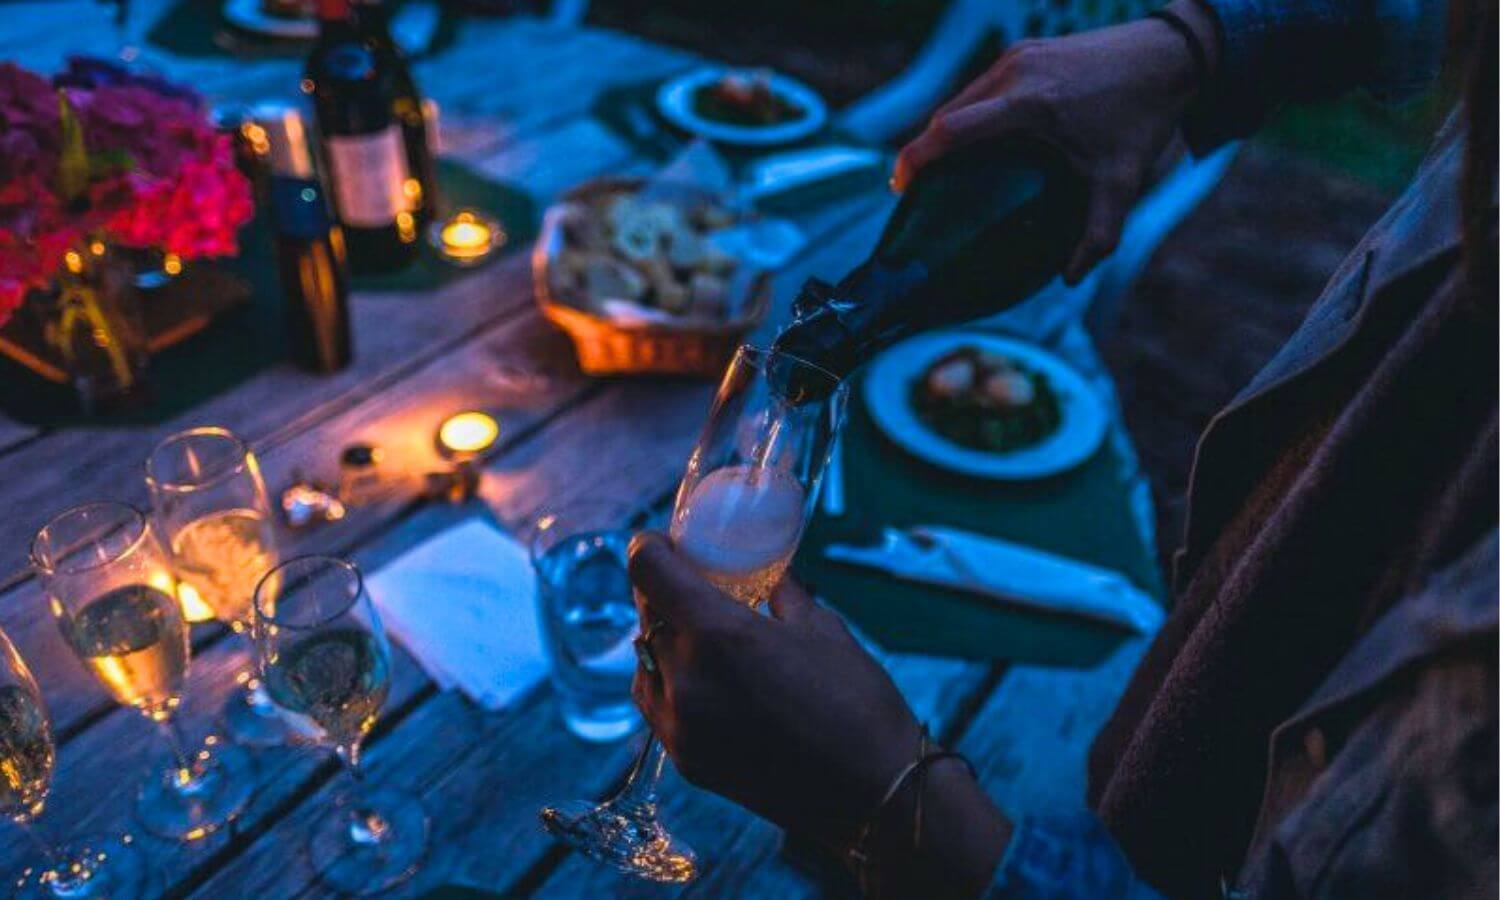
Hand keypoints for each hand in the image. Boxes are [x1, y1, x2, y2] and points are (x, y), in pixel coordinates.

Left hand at [628, 532, 923, 848]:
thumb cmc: (857, 702)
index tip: (659, 542)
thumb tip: (765, 573)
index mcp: (718, 634)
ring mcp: (680, 725)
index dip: (647, 547)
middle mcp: (686, 678)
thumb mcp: (822, 628)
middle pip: (645, 615)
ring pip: (644, 661)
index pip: (647, 572)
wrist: (874, 793)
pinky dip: (667, 681)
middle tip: (688, 582)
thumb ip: (780, 594)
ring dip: (661, 639)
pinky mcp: (686, 759)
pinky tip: (701, 677)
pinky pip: (656, 705)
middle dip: (661, 592)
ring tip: (698, 633)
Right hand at [893, 1, 1218, 282]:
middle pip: (947, 114)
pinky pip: (982, 86)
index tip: (898, 186)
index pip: (950, 130)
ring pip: (962, 97)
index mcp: (1028, 105)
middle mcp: (1014, 74)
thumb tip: (1070, 278)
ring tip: (938, 167)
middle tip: (912, 188)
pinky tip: (974, 139)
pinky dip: (969, 113)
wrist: (1170, 54)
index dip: (915, 158)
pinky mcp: (1026, 50)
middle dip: (924, 150)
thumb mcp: (1123, 182)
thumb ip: (1099, 235)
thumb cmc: (1144, 117)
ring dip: (946, 131)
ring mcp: (1019, 57)